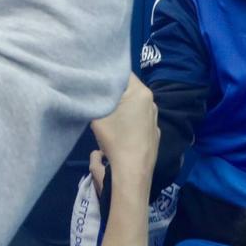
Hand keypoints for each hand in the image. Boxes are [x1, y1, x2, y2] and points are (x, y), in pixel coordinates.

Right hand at [87, 76, 159, 195]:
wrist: (132, 172)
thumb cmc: (116, 139)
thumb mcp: (97, 114)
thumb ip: (94, 97)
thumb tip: (91, 88)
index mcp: (141, 92)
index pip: (122, 72)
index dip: (106, 74)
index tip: (93, 79)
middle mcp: (152, 102)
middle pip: (128, 88)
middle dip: (112, 91)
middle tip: (96, 95)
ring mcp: (154, 119)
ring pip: (133, 104)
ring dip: (120, 106)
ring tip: (106, 113)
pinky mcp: (154, 133)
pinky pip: (139, 118)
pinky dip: (128, 119)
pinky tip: (119, 130)